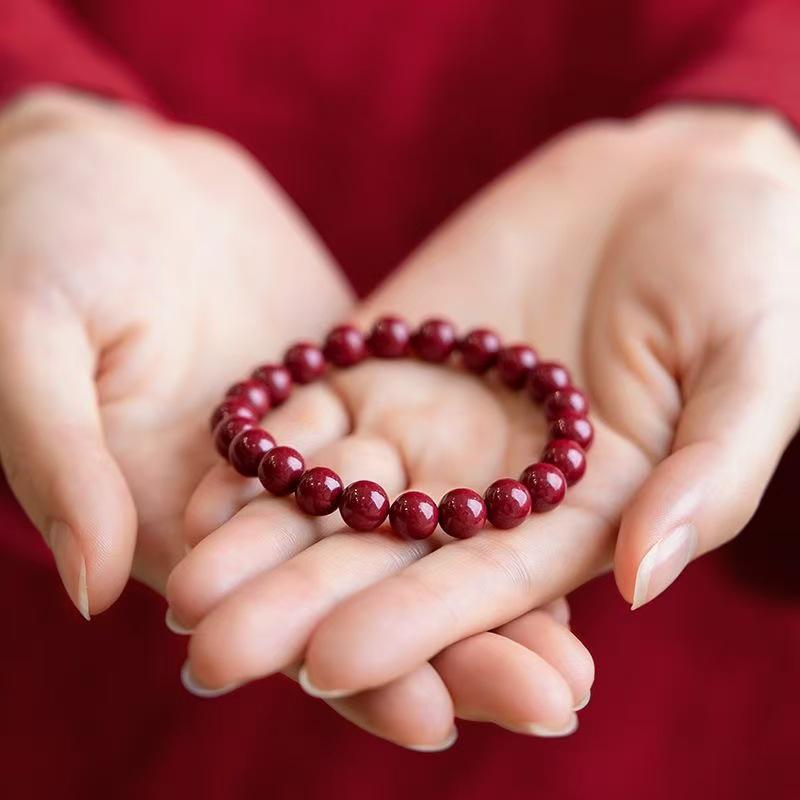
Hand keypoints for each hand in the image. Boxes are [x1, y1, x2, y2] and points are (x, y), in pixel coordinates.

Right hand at [0, 91, 592, 749]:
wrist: (104, 173)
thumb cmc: (34, 239)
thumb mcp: (27, 340)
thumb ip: (60, 461)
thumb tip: (98, 588)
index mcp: (180, 522)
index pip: (281, 626)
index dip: (356, 677)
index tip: (435, 719)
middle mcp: (264, 504)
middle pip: (372, 602)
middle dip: (462, 656)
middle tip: (557, 702)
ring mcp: (320, 445)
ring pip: (418, 540)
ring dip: (497, 595)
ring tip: (580, 653)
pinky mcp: (362, 388)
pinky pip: (432, 452)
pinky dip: (492, 493)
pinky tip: (559, 525)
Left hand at [168, 105, 799, 734]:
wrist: (686, 183)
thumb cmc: (754, 275)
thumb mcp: (756, 370)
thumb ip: (705, 477)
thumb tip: (644, 580)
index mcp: (581, 510)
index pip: (487, 586)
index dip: (412, 624)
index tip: (333, 663)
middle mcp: (494, 480)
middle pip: (388, 557)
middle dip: (302, 607)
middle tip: (213, 654)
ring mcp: (436, 415)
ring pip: (335, 491)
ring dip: (259, 539)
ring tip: (184, 585)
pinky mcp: (395, 352)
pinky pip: (319, 404)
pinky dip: (265, 444)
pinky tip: (206, 482)